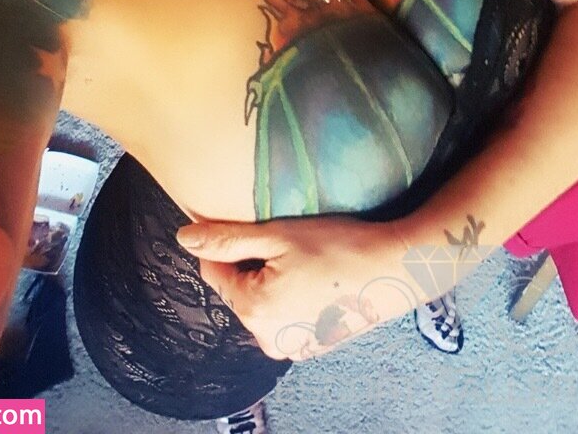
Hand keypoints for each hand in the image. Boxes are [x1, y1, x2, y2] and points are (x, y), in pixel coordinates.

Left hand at [176, 214, 432, 361]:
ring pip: (260, 303)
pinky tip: (316, 280)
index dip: (230, 244)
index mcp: (253, 309)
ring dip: (272, 281)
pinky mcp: (310, 347)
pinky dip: (291, 297)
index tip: (259, 229)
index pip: (214, 271)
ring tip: (306, 262)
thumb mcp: (278, 234)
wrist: (395, 270)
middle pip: (237, 290)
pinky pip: (283, 317)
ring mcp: (290, 348)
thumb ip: (227, 239)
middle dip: (253, 265)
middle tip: (290, 245)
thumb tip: (182, 237)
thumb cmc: (338, 246)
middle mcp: (266, 338)